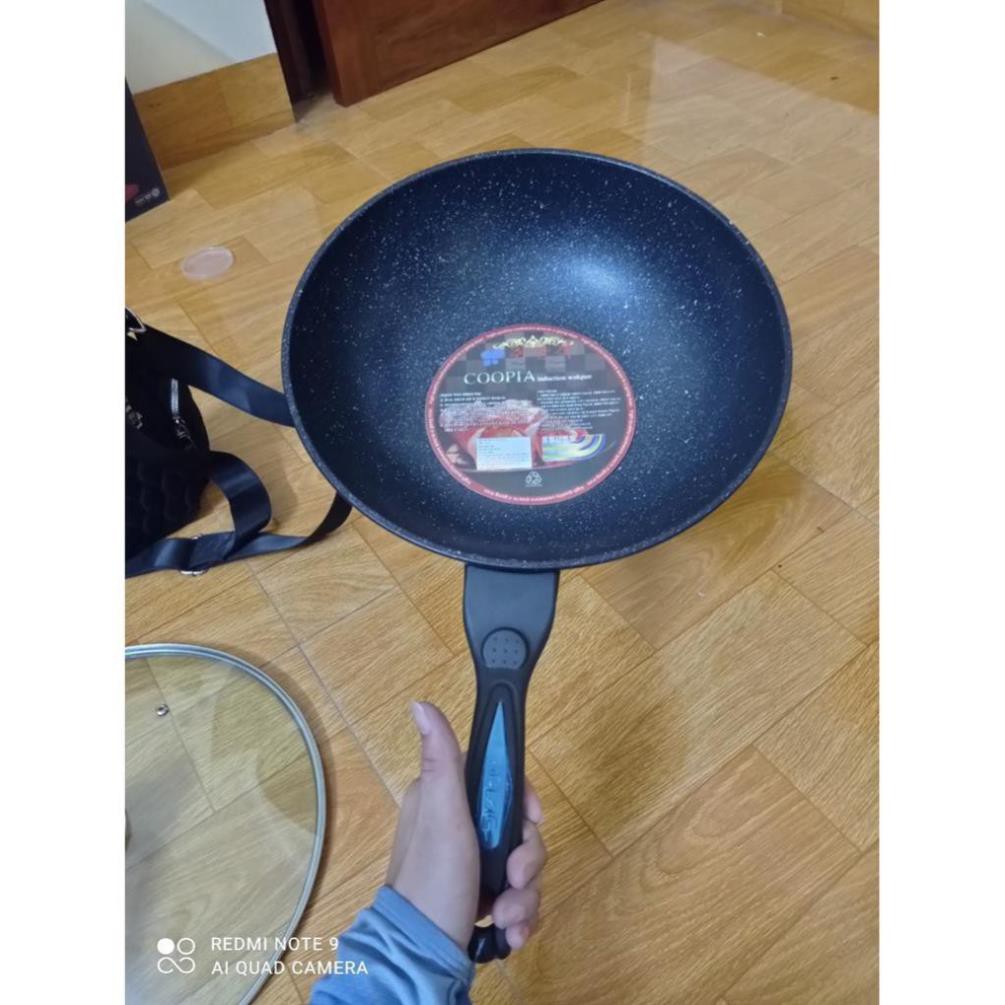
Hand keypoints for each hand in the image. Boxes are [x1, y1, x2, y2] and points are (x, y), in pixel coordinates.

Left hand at [386, 701, 546, 951]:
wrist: (424, 956)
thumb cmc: (435, 879)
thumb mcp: (442, 815)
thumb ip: (441, 760)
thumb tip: (420, 703)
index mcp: (445, 799)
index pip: (500, 781)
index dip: (523, 800)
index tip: (532, 820)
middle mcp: (459, 827)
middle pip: (518, 827)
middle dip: (527, 859)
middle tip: (516, 879)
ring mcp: (472, 864)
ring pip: (524, 864)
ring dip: (525, 895)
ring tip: (508, 917)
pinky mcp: (482, 897)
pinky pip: (519, 896)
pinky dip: (521, 914)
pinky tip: (512, 932)